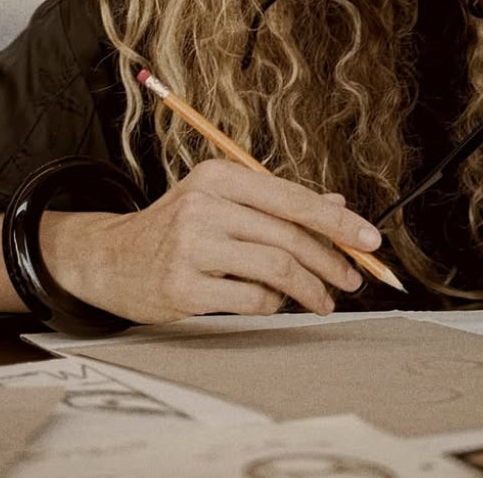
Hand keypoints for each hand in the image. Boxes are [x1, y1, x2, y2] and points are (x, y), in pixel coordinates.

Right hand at [42, 158, 379, 323]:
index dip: (338, 223)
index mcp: (218, 176)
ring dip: (310, 289)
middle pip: (288, 235)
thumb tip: (337, 209)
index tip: (371, 242)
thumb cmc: (175, 228)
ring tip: (324, 300)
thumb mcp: (221, 201)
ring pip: (275, 269)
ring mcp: (191, 246)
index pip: (292, 198)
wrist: (110, 258)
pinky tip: (277, 305)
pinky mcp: (183, 287)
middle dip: (331, 261)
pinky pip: (250, 299)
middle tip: (351, 280)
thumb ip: (276, 203)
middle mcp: (204, 204)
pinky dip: (273, 306)